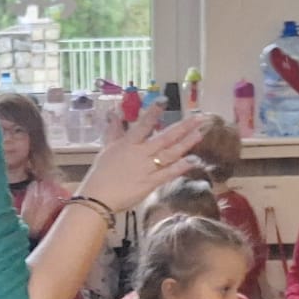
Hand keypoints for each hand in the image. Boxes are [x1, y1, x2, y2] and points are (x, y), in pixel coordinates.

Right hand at [73, 113, 203, 213]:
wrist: (98, 198)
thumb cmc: (101, 173)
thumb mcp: (107, 148)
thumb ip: (114, 130)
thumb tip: (114, 113)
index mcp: (129, 144)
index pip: (143, 125)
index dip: (153, 112)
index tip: (165, 100)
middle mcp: (140, 154)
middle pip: (165, 138)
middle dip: (183, 127)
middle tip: (198, 118)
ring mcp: (147, 169)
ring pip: (170, 154)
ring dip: (186, 144)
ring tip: (199, 134)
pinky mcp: (151, 183)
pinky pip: (168, 173)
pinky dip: (180, 167)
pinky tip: (193, 160)